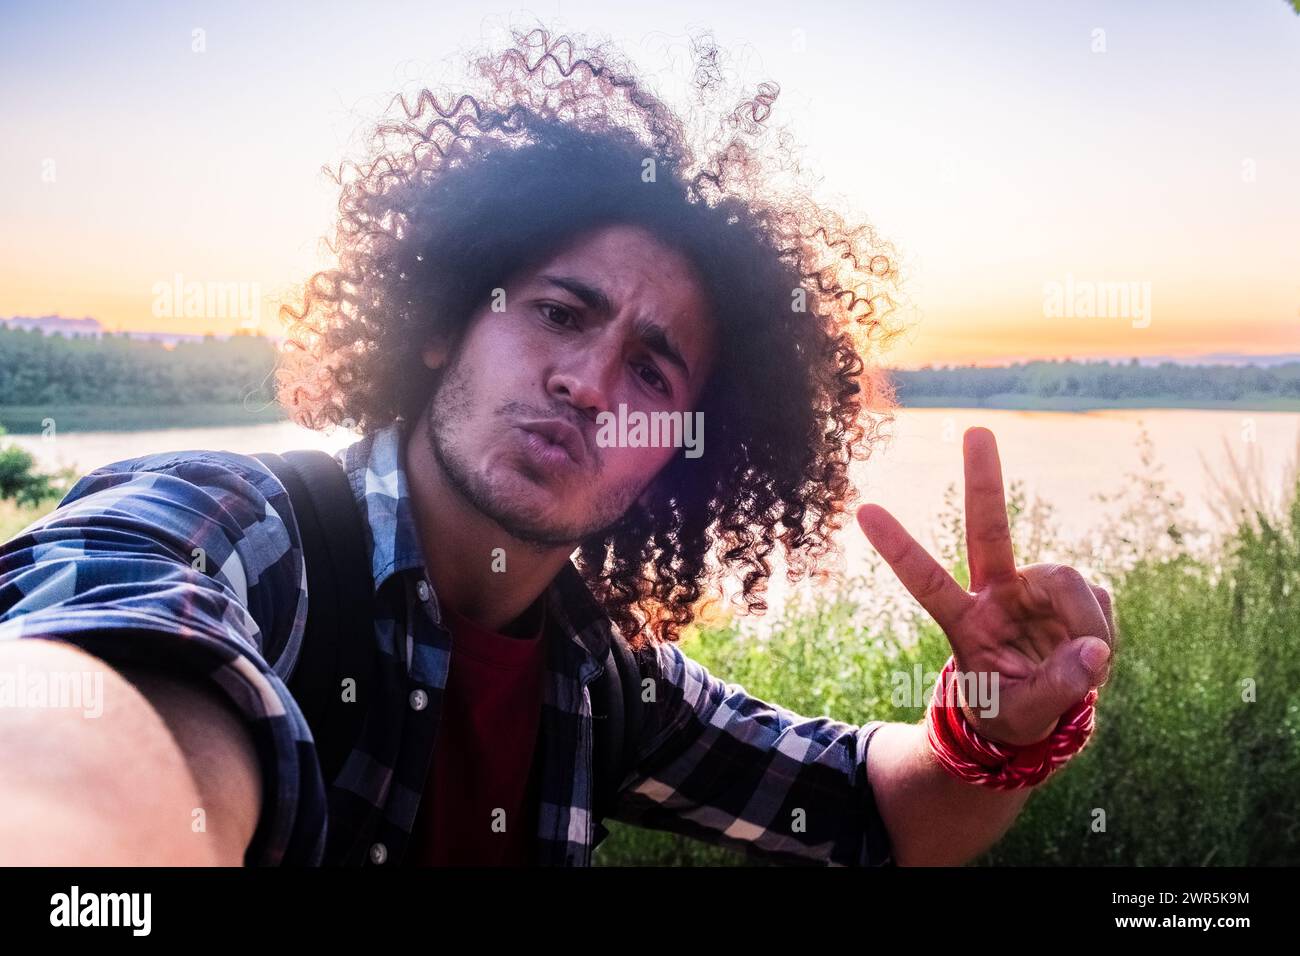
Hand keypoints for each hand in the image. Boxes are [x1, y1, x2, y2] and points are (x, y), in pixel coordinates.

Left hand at [857, 427, 1113, 746]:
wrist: (1038, 710)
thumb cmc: (1010, 711)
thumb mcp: (1024, 714)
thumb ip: (1057, 687)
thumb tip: (1094, 650)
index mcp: (964, 619)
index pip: (926, 580)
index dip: (899, 547)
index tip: (864, 510)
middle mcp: (996, 592)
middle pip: (989, 529)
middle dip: (983, 480)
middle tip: (975, 430)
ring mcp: (1034, 589)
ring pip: (1070, 581)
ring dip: (1087, 624)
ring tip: (1087, 665)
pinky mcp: (1072, 595)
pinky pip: (1099, 604)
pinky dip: (1102, 633)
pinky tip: (1091, 654)